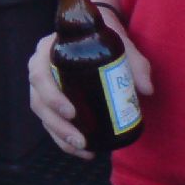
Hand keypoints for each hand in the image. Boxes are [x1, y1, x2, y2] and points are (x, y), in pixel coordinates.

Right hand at [28, 6, 152, 159]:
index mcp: (48, 50)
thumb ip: (135, 63)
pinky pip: (49, 121)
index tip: (71, 112)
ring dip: (58, 135)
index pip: (39, 74)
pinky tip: (82, 151)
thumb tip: (146, 90)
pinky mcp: (50, 99)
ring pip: (42, 115)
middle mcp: (40, 68)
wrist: (95, 33)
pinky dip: (62, 138)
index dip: (51, 96)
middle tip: (79, 140)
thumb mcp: (120, 43)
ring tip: (82, 148)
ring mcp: (43, 85)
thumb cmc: (104, 35)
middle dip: (57, 125)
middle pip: (37, 100)